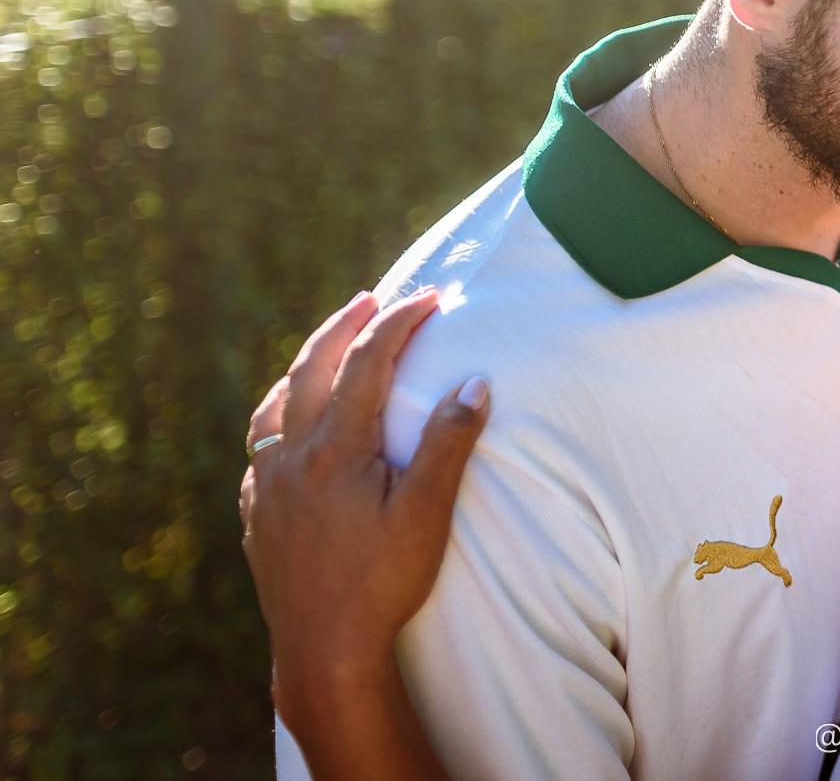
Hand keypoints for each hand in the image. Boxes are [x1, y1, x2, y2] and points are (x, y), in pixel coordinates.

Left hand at [240, 289, 488, 733]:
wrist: (324, 650)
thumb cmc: (383, 582)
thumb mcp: (427, 512)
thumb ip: (449, 442)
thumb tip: (474, 382)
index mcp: (335, 449)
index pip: (367, 363)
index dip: (398, 323)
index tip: (429, 298)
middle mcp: (292, 458)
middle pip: (310, 369)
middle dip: (343, 328)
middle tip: (369, 301)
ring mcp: (267, 488)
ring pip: (274, 408)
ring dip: (302, 369)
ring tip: (324, 354)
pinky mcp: (257, 518)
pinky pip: (259, 451)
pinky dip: (278, 421)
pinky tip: (291, 433)